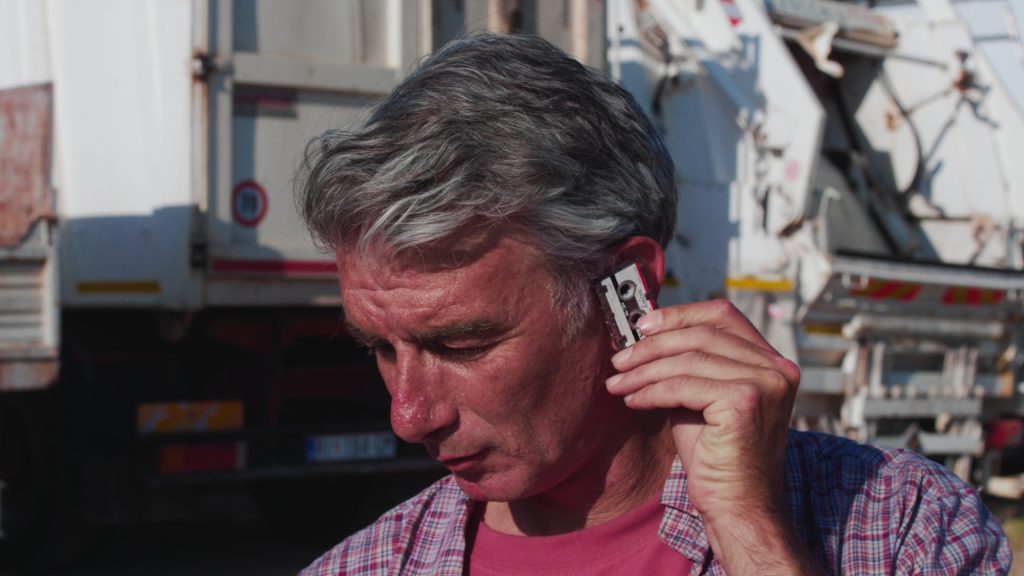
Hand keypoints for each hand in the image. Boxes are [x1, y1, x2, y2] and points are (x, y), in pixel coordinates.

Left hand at [606, 300, 817, 573]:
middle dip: (653, 344)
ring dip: (644, 370)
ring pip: (688, 360)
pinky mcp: (745, 401)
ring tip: (617, 382)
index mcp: (773, 362)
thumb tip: (647, 334)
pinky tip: (632, 400)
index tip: (643, 325)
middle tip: (619, 359)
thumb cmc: (717, 458)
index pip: (724, 316)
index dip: (680, 315)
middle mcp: (777, 368)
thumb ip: (688, 365)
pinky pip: (683, 385)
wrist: (738, 508)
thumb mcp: (702, 398)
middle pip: (702, 334)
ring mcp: (765, 383)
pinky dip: (651, 391)